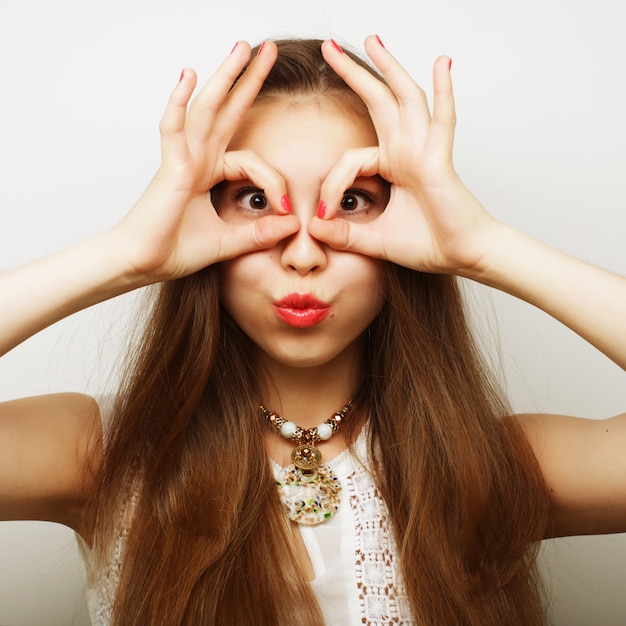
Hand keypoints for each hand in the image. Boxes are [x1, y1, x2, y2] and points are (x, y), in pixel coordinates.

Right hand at [108, 41, 298, 283]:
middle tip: (267, 51)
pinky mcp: (169, 167)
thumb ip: (259, 234)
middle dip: (248, 82)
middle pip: (227, 112)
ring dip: (224, 77)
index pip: (251, 161)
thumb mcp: (228, 243)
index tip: (289, 208)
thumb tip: (295, 223)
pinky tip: (189, 75)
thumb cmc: (173, 251)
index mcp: (210, 174)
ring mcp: (182, 160)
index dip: (275, 181)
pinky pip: (173, 129)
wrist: (141, 265)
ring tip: (243, 48)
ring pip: (206, 110)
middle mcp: (197, 160)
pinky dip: (179, 102)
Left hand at [309, 36, 498, 275]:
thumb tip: (312, 226)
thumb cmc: (428, 245)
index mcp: (392, 167)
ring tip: (372, 40)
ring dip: (388, 68)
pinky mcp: (440, 159)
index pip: (350, 159)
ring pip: (405, 99)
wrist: (461, 256)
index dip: (331, 184)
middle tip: (330, 49)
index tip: (322, 215)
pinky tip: (441, 63)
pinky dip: (443, 92)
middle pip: (378, 103)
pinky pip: (442, 121)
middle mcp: (407, 151)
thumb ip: (345, 233)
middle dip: (355, 74)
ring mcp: (424, 151)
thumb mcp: (374, 240)